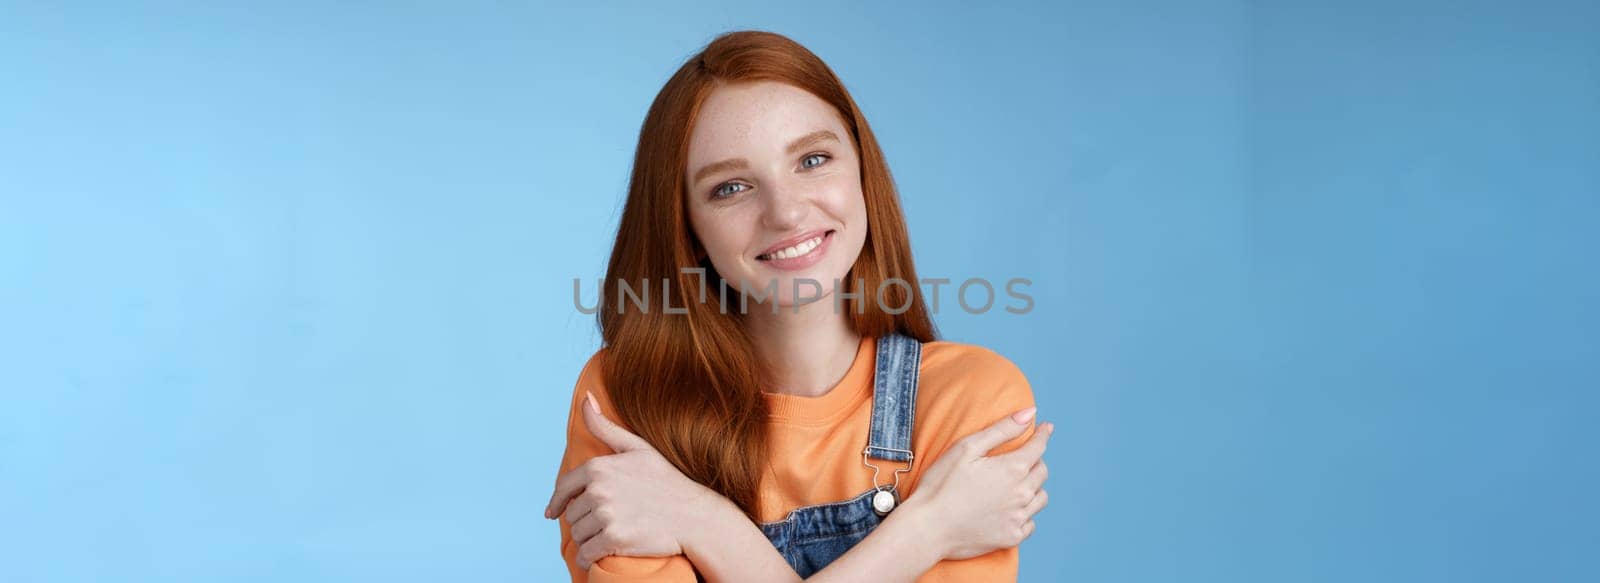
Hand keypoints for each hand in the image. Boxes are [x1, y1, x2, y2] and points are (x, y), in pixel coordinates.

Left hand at [544, 391, 723, 569]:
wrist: (695, 515)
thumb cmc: (667, 481)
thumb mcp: (637, 448)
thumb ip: (605, 426)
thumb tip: (585, 400)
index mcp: (599, 467)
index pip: (564, 489)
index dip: (557, 503)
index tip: (553, 513)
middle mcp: (599, 490)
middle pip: (572, 515)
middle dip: (583, 521)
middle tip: (604, 522)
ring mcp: (607, 515)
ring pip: (578, 535)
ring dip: (587, 540)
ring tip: (606, 536)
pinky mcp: (615, 539)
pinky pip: (586, 553)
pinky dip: (588, 558)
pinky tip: (598, 554)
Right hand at [903, 407, 1051, 559]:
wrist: (927, 528)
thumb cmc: (941, 484)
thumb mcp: (967, 448)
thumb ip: (1002, 429)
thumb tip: (1030, 413)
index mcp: (1012, 468)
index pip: (1038, 447)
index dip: (1043, 434)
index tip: (1046, 427)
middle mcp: (1022, 493)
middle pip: (1042, 472)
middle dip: (1036, 460)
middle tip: (1023, 457)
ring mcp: (1018, 517)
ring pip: (1040, 497)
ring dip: (1033, 487)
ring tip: (1017, 484)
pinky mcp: (1011, 537)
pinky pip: (1030, 523)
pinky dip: (1025, 513)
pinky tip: (1010, 510)